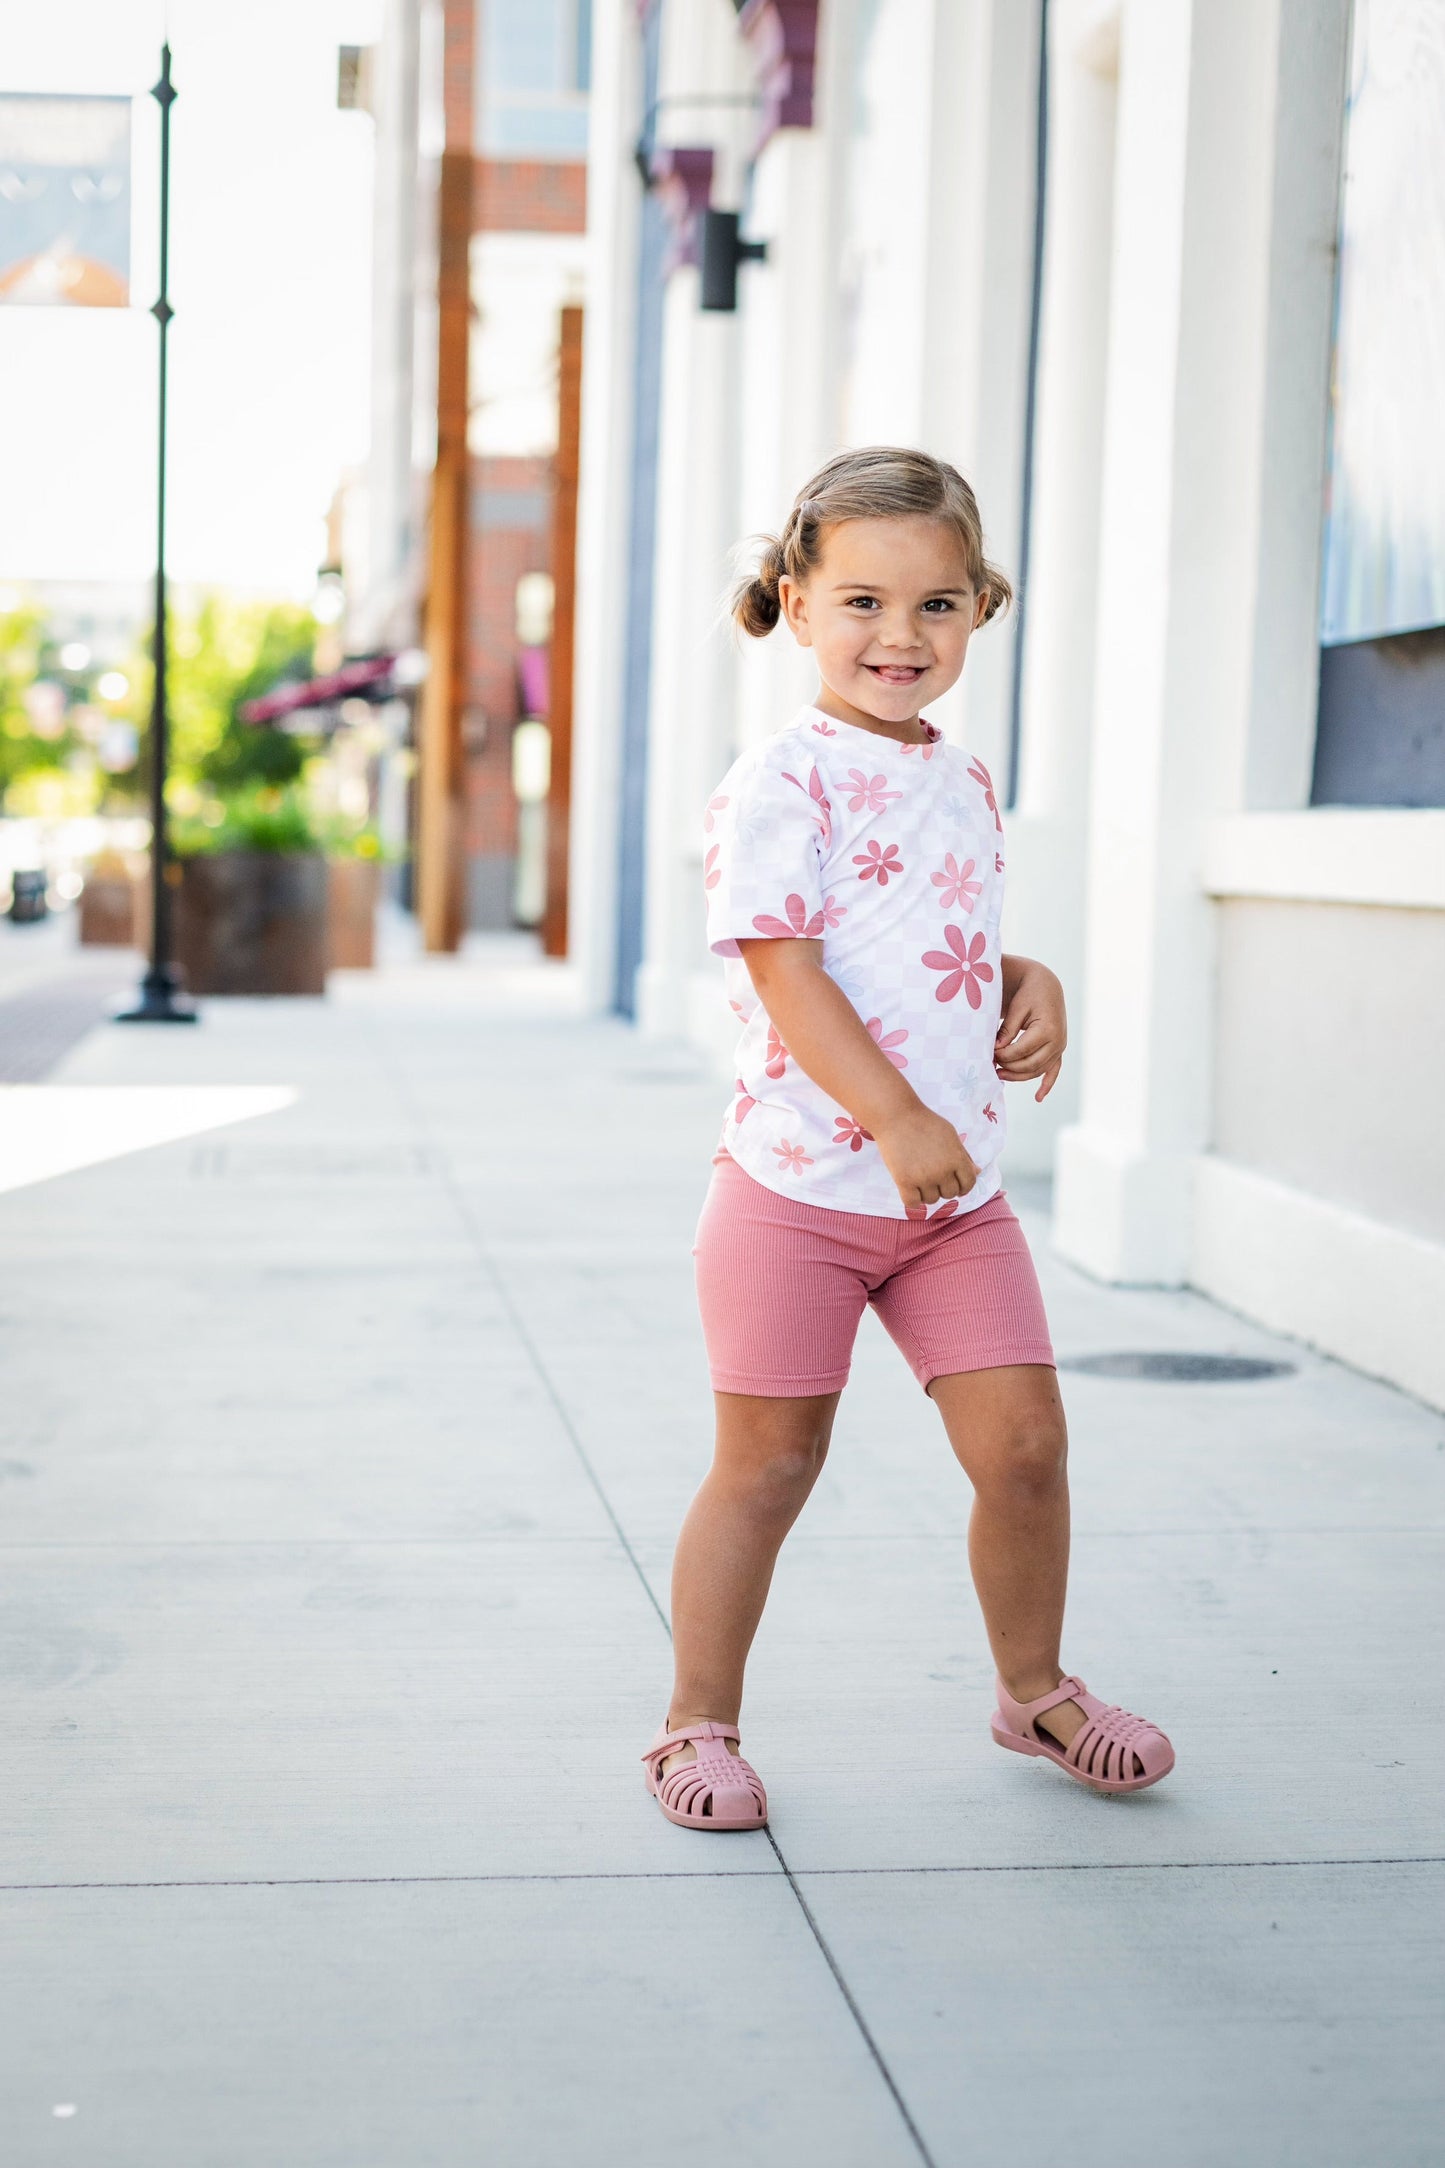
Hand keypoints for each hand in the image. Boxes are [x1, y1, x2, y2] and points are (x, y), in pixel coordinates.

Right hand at [874, 1105, 977, 1217]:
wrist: (896, 1116)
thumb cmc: (925, 1123)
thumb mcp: (950, 1135)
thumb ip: (964, 1155)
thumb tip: (978, 1172)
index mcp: (957, 1158)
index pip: (968, 1184)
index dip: (963, 1187)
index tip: (954, 1185)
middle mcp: (943, 1171)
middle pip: (950, 1194)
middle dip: (943, 1188)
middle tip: (932, 1176)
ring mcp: (924, 1178)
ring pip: (931, 1200)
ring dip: (927, 1192)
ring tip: (919, 1178)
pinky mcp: (905, 1181)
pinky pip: (913, 1203)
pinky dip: (913, 1199)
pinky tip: (910, 1188)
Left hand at [995, 961, 1066, 1100]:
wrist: (1046, 986)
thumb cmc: (1029, 994)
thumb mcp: (1017, 1008)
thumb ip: (1008, 1029)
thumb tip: (997, 1050)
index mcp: (1047, 1029)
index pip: (1021, 1051)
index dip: (1003, 1056)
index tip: (989, 1053)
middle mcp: (1058, 1041)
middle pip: (1030, 1064)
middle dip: (1009, 1068)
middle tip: (991, 1066)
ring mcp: (1060, 1047)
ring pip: (1038, 1070)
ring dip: (1019, 1076)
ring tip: (999, 1075)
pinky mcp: (1059, 1049)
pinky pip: (1054, 1070)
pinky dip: (1047, 1084)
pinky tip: (1038, 1097)